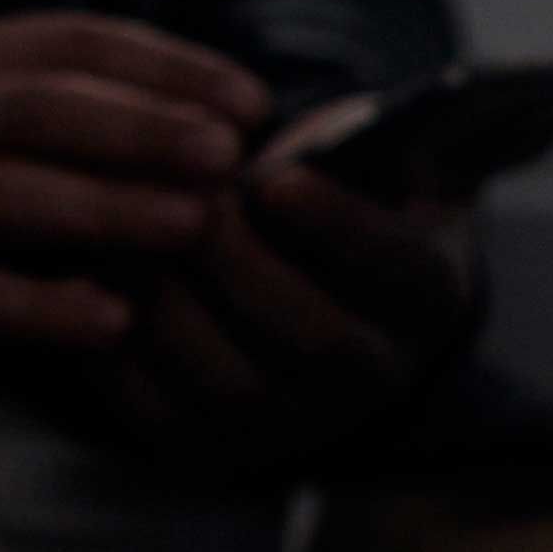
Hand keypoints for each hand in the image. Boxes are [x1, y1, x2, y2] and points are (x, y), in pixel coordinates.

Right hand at [0, 15, 275, 374]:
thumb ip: (47, 96)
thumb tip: (205, 108)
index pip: (65, 42)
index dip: (163, 67)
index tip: (248, 100)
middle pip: (35, 110)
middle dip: (141, 128)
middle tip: (227, 156)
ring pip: (0, 198)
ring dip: (104, 208)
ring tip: (190, 225)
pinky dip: (41, 309)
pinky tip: (112, 320)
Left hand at [79, 106, 483, 478]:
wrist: (307, 295)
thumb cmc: (340, 195)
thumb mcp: (392, 158)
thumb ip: (407, 132)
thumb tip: (457, 102)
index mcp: (427, 299)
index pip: (398, 269)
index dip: (339, 225)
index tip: (277, 178)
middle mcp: (374, 379)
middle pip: (315, 341)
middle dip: (240, 264)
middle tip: (184, 200)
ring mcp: (293, 426)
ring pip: (231, 383)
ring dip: (171, 302)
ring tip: (126, 231)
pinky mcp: (215, 449)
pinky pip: (159, 410)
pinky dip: (116, 348)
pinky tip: (95, 280)